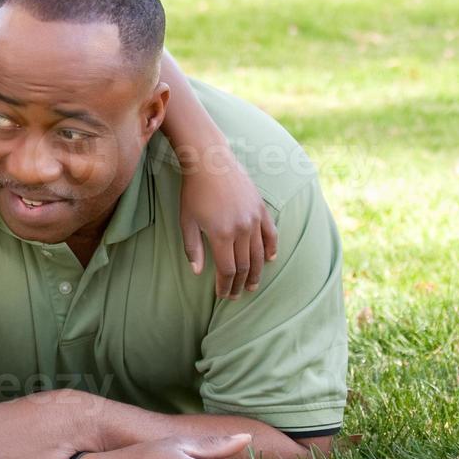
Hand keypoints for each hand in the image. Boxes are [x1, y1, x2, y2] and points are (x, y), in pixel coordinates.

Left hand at [178, 148, 277, 298]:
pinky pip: (271, 233)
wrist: (211, 162)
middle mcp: (241, 229)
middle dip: (239, 283)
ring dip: (256, 272)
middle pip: (244, 265)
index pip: (227, 270)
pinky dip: (272, 248)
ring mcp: (254, 219)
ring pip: (259, 254)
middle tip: (236, 295)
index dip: (226, 286)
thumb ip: (192, 248)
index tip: (223, 295)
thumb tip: (197, 272)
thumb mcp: (186, 221)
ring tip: (252, 285)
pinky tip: (270, 260)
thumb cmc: (193, 192)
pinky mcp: (261, 209)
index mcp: (221, 234)